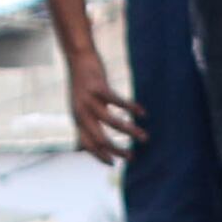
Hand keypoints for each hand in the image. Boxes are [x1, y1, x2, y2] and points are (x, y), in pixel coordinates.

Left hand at [62, 47, 141, 164]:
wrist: (77, 57)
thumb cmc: (82, 83)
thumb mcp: (79, 106)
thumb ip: (85, 122)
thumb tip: (86, 142)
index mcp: (77, 119)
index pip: (87, 144)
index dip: (100, 156)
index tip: (114, 164)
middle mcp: (82, 113)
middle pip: (100, 139)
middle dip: (117, 150)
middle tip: (133, 158)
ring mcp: (89, 101)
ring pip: (112, 123)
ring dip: (130, 132)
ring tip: (144, 137)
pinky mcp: (98, 88)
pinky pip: (118, 102)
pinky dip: (131, 108)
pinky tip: (143, 113)